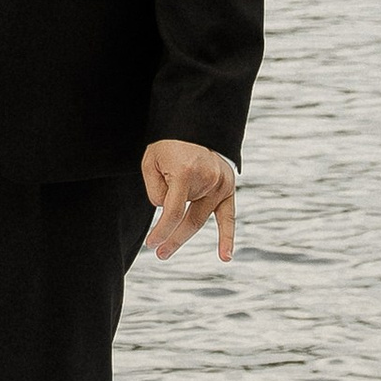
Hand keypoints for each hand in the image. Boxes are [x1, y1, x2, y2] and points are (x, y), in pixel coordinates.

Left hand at [141, 139, 235, 262]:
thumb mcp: (151, 163)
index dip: (161, 231)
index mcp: (186, 173)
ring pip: (200, 217)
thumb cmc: (167, 144)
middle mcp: (208, 179)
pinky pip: (229, 217)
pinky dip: (227, 237)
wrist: (193, 124)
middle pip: (189, 220)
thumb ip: (156, 192)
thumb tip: (167, 214)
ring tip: (167, 250)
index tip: (151, 243)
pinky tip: (225, 256)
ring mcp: (221, 183)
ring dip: (184, 233)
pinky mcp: (228, 187)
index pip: (173, 213)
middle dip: (171, 239)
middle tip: (158, 253)